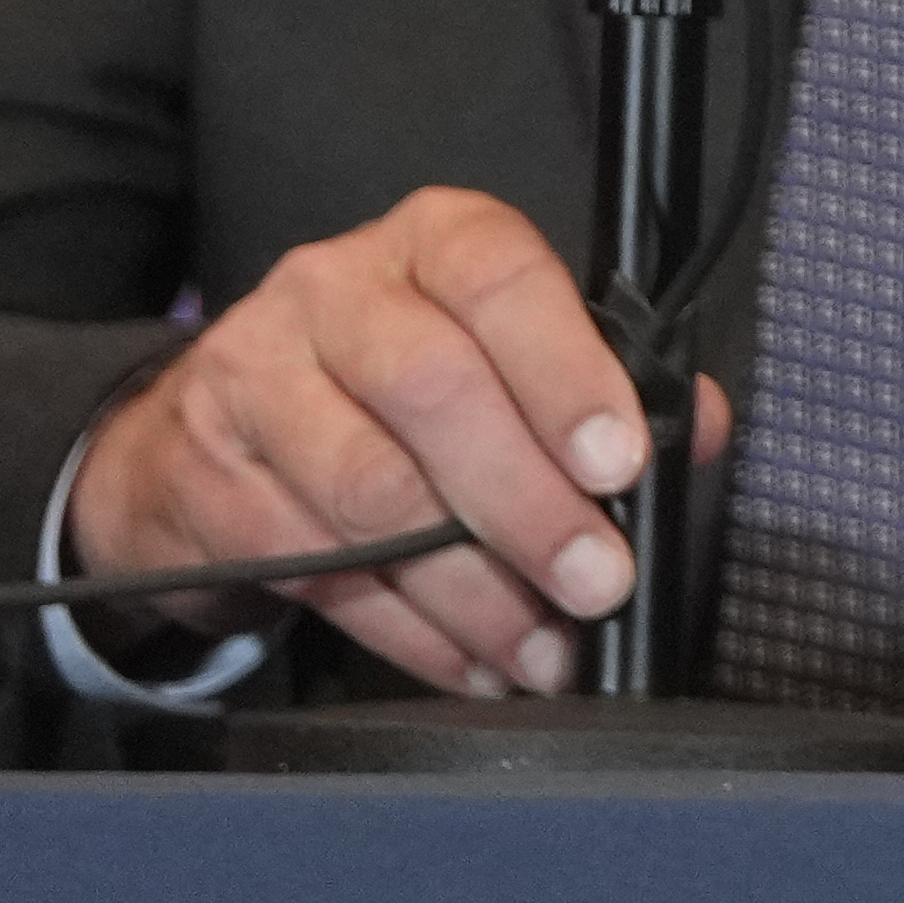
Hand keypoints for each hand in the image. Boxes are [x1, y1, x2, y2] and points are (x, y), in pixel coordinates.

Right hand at [67, 186, 723, 699]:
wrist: (214, 422)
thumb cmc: (399, 380)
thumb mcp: (501, 346)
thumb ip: (604, 376)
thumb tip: (696, 429)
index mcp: (430, 241)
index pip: (499, 278)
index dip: (565, 371)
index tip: (619, 463)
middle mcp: (333, 292)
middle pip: (433, 393)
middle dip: (528, 505)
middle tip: (596, 584)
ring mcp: (254, 381)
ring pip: (373, 496)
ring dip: (474, 592)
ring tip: (543, 649)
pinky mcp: (207, 478)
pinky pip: (318, 570)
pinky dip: (410, 634)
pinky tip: (471, 661)